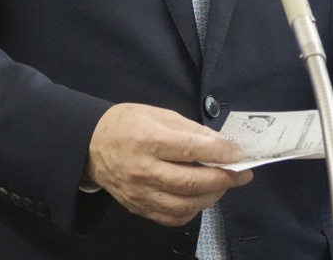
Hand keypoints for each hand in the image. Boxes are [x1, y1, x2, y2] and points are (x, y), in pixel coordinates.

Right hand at [85, 103, 251, 225]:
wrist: (91, 146)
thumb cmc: (127, 124)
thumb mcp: (159, 114)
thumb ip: (190, 129)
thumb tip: (220, 142)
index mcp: (148, 140)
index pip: (190, 149)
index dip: (219, 152)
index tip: (238, 153)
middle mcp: (143, 170)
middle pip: (189, 182)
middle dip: (222, 179)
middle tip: (242, 174)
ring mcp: (140, 193)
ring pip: (183, 205)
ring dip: (211, 197)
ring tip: (223, 185)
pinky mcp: (138, 208)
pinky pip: (171, 218)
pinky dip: (192, 210)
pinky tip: (201, 197)